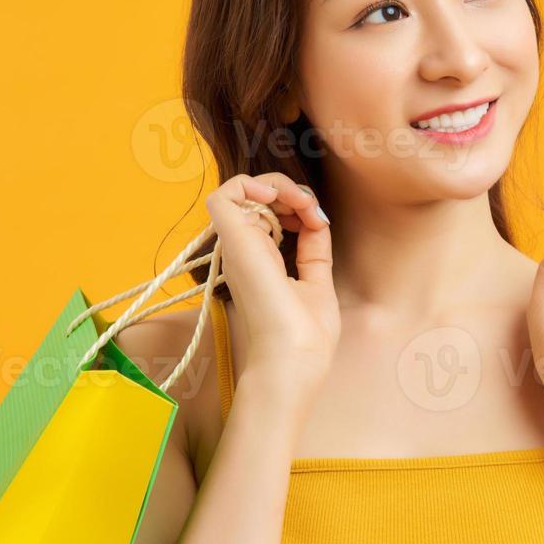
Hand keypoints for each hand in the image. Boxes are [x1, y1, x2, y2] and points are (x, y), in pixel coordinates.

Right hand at [204, 173, 338, 415]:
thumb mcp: (317, 282)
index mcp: (262, 260)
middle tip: (311, 211)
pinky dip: (251, 184)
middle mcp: (245, 249)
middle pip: (257, 197)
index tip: (319, 221)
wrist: (291, 359)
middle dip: (290, 191)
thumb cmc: (304, 336)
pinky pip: (225, 194)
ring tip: (300, 203)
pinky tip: (276, 198)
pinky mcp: (232, 240)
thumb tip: (316, 218)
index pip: (271, 214)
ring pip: (242, 189)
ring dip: (278, 185)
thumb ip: (313, 250)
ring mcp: (237, 244)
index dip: (298, 206)